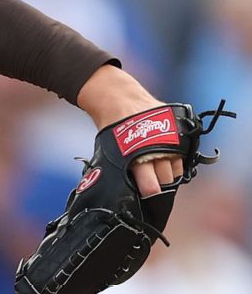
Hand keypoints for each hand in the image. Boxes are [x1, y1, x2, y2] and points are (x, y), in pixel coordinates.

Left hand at [76, 65, 181, 197]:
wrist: (120, 99)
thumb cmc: (113, 127)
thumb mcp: (110, 149)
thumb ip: (120, 169)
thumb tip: (119, 189)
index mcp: (137, 155)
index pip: (151, 184)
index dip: (150, 191)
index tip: (148, 194)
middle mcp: (157, 148)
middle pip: (166, 179)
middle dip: (158, 183)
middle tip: (149, 179)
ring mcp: (171, 139)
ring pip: (176, 170)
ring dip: (168, 172)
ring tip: (157, 166)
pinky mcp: (179, 131)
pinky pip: (183, 156)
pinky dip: (176, 160)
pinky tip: (166, 157)